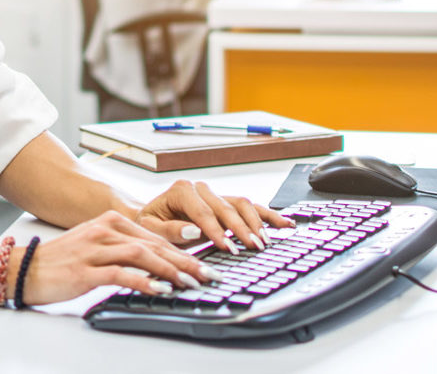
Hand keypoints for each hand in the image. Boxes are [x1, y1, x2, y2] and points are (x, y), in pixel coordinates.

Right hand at [19, 210, 214, 304]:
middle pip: (154, 244)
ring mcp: (95, 249)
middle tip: (207, 275)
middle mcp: (105, 230)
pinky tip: (159, 289)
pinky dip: (143, 281)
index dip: (182, 251)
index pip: (154, 236)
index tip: (203, 264)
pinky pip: (121, 274)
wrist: (25, 268)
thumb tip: (156, 264)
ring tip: (190, 282)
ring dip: (170, 270)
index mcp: (110, 222)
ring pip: (142, 256)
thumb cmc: (61, 261)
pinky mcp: (86, 269)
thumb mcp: (95, 246)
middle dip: (185, 261)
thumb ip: (122, 250)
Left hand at [134, 179, 293, 252]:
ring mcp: (216, 194)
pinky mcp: (227, 203)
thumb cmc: (151, 223)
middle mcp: (201, 189)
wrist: (152, 216)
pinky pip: (251, 207)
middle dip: (241, 229)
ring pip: (243, 204)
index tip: (228, 248)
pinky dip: (268, 216)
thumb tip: (193, 230)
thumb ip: (170, 230)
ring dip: (256, 223)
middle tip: (252, 247)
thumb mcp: (152, 228)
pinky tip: (284, 225)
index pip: (204, 212)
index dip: (217, 231)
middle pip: (227, 208)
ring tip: (264, 242)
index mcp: (182, 190)